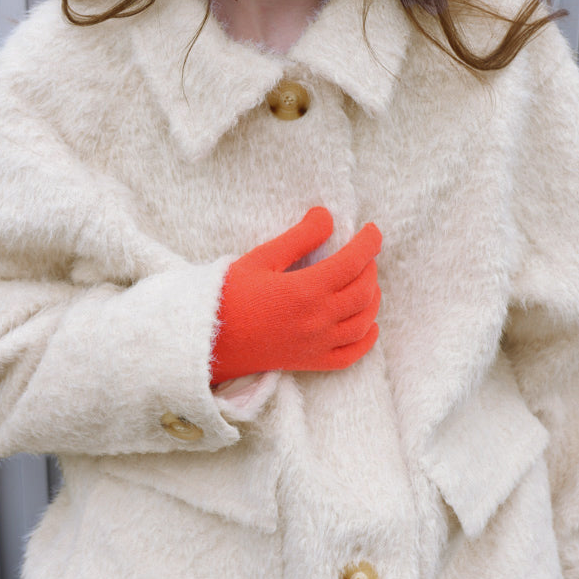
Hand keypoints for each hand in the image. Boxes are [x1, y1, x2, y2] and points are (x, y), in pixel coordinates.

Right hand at [210, 207, 381, 384]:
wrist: (206, 341)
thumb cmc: (228, 296)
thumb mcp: (261, 258)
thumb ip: (299, 238)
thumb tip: (327, 217)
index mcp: (305, 290)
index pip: (353, 262)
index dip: (369, 242)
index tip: (372, 230)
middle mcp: (317, 320)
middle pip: (364, 291)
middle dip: (370, 267)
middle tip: (362, 254)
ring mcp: (316, 344)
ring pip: (363, 322)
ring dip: (372, 299)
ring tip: (365, 282)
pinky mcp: (309, 362)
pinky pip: (350, 355)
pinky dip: (366, 340)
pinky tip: (368, 324)